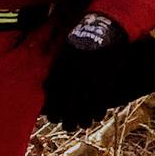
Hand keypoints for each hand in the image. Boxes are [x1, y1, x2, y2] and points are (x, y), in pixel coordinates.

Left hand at [48, 12, 128, 128]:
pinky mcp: (104, 83)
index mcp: (60, 68)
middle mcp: (72, 77)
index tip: (53, 116)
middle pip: (65, 106)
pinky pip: (99, 104)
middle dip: (65, 119)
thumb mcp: (66, 47)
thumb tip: (48, 83)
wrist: (107, 28)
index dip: (52, 109)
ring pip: (82, 109)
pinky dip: (97, 113)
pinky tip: (96, 118)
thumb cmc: (85, 34)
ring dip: (81, 120)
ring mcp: (88, 81)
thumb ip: (58, 65)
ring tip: (81, 126)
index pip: (52, 95)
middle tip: (67, 127)